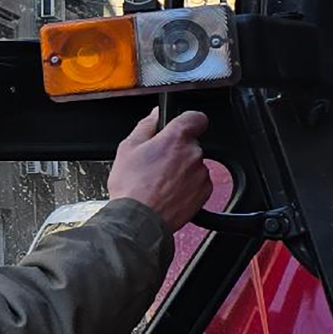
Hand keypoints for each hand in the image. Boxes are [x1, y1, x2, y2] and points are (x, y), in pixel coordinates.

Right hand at [106, 109, 213, 231]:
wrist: (139, 219)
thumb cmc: (131, 186)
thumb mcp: (127, 148)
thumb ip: (146, 126)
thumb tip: (155, 115)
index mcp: (176, 138)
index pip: (196, 117)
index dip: (187, 120)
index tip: (180, 126)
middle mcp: (193, 153)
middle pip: (190, 144)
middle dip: (176, 150)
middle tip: (156, 162)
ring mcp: (201, 174)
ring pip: (193, 164)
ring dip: (181, 168)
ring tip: (159, 180)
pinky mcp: (205, 192)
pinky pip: (198, 182)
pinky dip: (187, 185)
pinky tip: (168, 191)